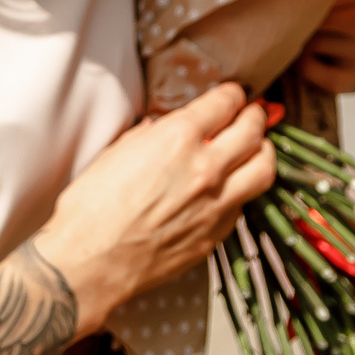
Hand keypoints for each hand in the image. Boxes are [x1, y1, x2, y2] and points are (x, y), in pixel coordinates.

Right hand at [32, 82, 275, 338]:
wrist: (91, 261)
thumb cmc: (92, 209)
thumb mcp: (116, 153)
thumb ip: (149, 136)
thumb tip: (162, 128)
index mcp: (177, 138)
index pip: (225, 103)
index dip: (233, 94)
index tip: (234, 94)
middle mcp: (205, 167)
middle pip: (252, 131)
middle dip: (255, 115)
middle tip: (253, 112)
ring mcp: (216, 203)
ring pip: (263, 168)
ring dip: (263, 151)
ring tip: (257, 147)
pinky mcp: (217, 234)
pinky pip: (244, 203)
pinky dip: (243, 188)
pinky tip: (232, 186)